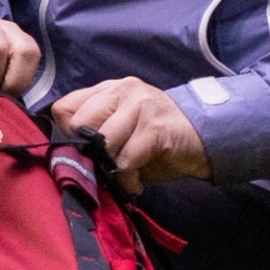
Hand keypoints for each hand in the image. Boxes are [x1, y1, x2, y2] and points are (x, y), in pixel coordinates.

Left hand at [47, 76, 210, 185]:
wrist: (205, 136)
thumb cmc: (158, 137)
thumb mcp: (122, 128)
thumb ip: (96, 131)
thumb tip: (69, 153)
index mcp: (108, 90)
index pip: (64, 107)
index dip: (69, 134)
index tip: (84, 151)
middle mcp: (121, 90)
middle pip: (79, 123)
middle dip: (88, 150)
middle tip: (105, 164)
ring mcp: (139, 105)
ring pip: (103, 141)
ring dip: (111, 166)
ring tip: (124, 174)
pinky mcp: (154, 127)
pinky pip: (126, 159)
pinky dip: (128, 177)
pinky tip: (136, 180)